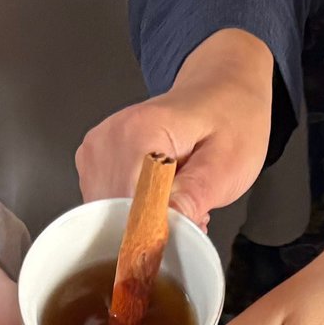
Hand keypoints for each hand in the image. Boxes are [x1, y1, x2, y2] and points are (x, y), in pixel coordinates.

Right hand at [76, 29, 276, 227]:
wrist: (221, 91)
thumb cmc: (229, 121)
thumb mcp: (229, 162)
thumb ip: (195, 196)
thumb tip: (164, 228)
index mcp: (138, 133)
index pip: (128, 210)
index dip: (157, 233)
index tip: (185, 229)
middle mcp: (108, 140)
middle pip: (114, 216)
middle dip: (151, 228)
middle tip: (188, 210)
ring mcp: (96, 151)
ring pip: (108, 216)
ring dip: (143, 222)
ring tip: (177, 198)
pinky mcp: (94, 163)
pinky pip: (106, 206)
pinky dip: (134, 212)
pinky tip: (160, 195)